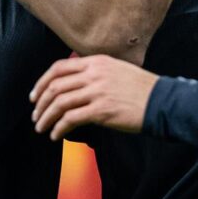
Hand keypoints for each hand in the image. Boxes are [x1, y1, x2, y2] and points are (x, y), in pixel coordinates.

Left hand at [29, 55, 157, 139]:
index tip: (35, 96)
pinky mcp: (101, 110)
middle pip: (55, 86)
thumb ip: (95, 73)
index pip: (59, 68)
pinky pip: (71, 119)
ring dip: (46, 118)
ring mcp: (97, 92)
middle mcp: (94, 74)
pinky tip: (57, 135)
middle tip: (36, 116)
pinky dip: (59, 128)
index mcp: (96, 62)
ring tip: (42, 128)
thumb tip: (73, 87)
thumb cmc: (141, 89)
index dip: (42, 82)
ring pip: (59, 103)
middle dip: (40, 104)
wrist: (162, 101)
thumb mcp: (117, 70)